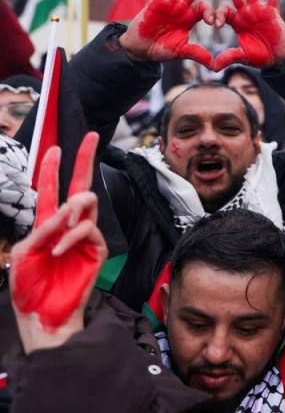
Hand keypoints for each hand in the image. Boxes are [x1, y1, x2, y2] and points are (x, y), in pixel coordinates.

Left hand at [11, 132, 105, 352]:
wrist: (43, 314)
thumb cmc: (28, 287)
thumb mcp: (22, 253)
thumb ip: (42, 228)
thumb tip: (66, 210)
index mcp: (46, 224)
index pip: (51, 189)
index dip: (52, 167)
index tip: (55, 147)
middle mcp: (67, 225)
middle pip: (80, 184)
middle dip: (84, 158)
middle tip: (90, 136)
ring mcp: (84, 236)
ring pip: (86, 202)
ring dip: (72, 207)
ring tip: (61, 222)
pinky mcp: (97, 248)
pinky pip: (88, 228)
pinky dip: (71, 235)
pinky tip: (59, 250)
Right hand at [119, 0, 213, 66]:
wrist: (141, 50)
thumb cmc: (162, 49)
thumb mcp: (181, 51)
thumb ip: (196, 54)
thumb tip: (214, 64)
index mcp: (190, 18)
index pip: (204, 9)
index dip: (211, 13)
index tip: (214, 22)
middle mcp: (180, 8)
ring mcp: (167, 4)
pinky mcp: (152, 3)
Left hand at [212, 0, 284, 70]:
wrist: (280, 58)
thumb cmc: (261, 56)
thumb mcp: (244, 56)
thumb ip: (229, 57)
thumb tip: (212, 67)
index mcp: (237, 21)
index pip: (224, 11)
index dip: (218, 15)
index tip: (215, 24)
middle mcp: (247, 13)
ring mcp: (260, 11)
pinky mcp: (273, 12)